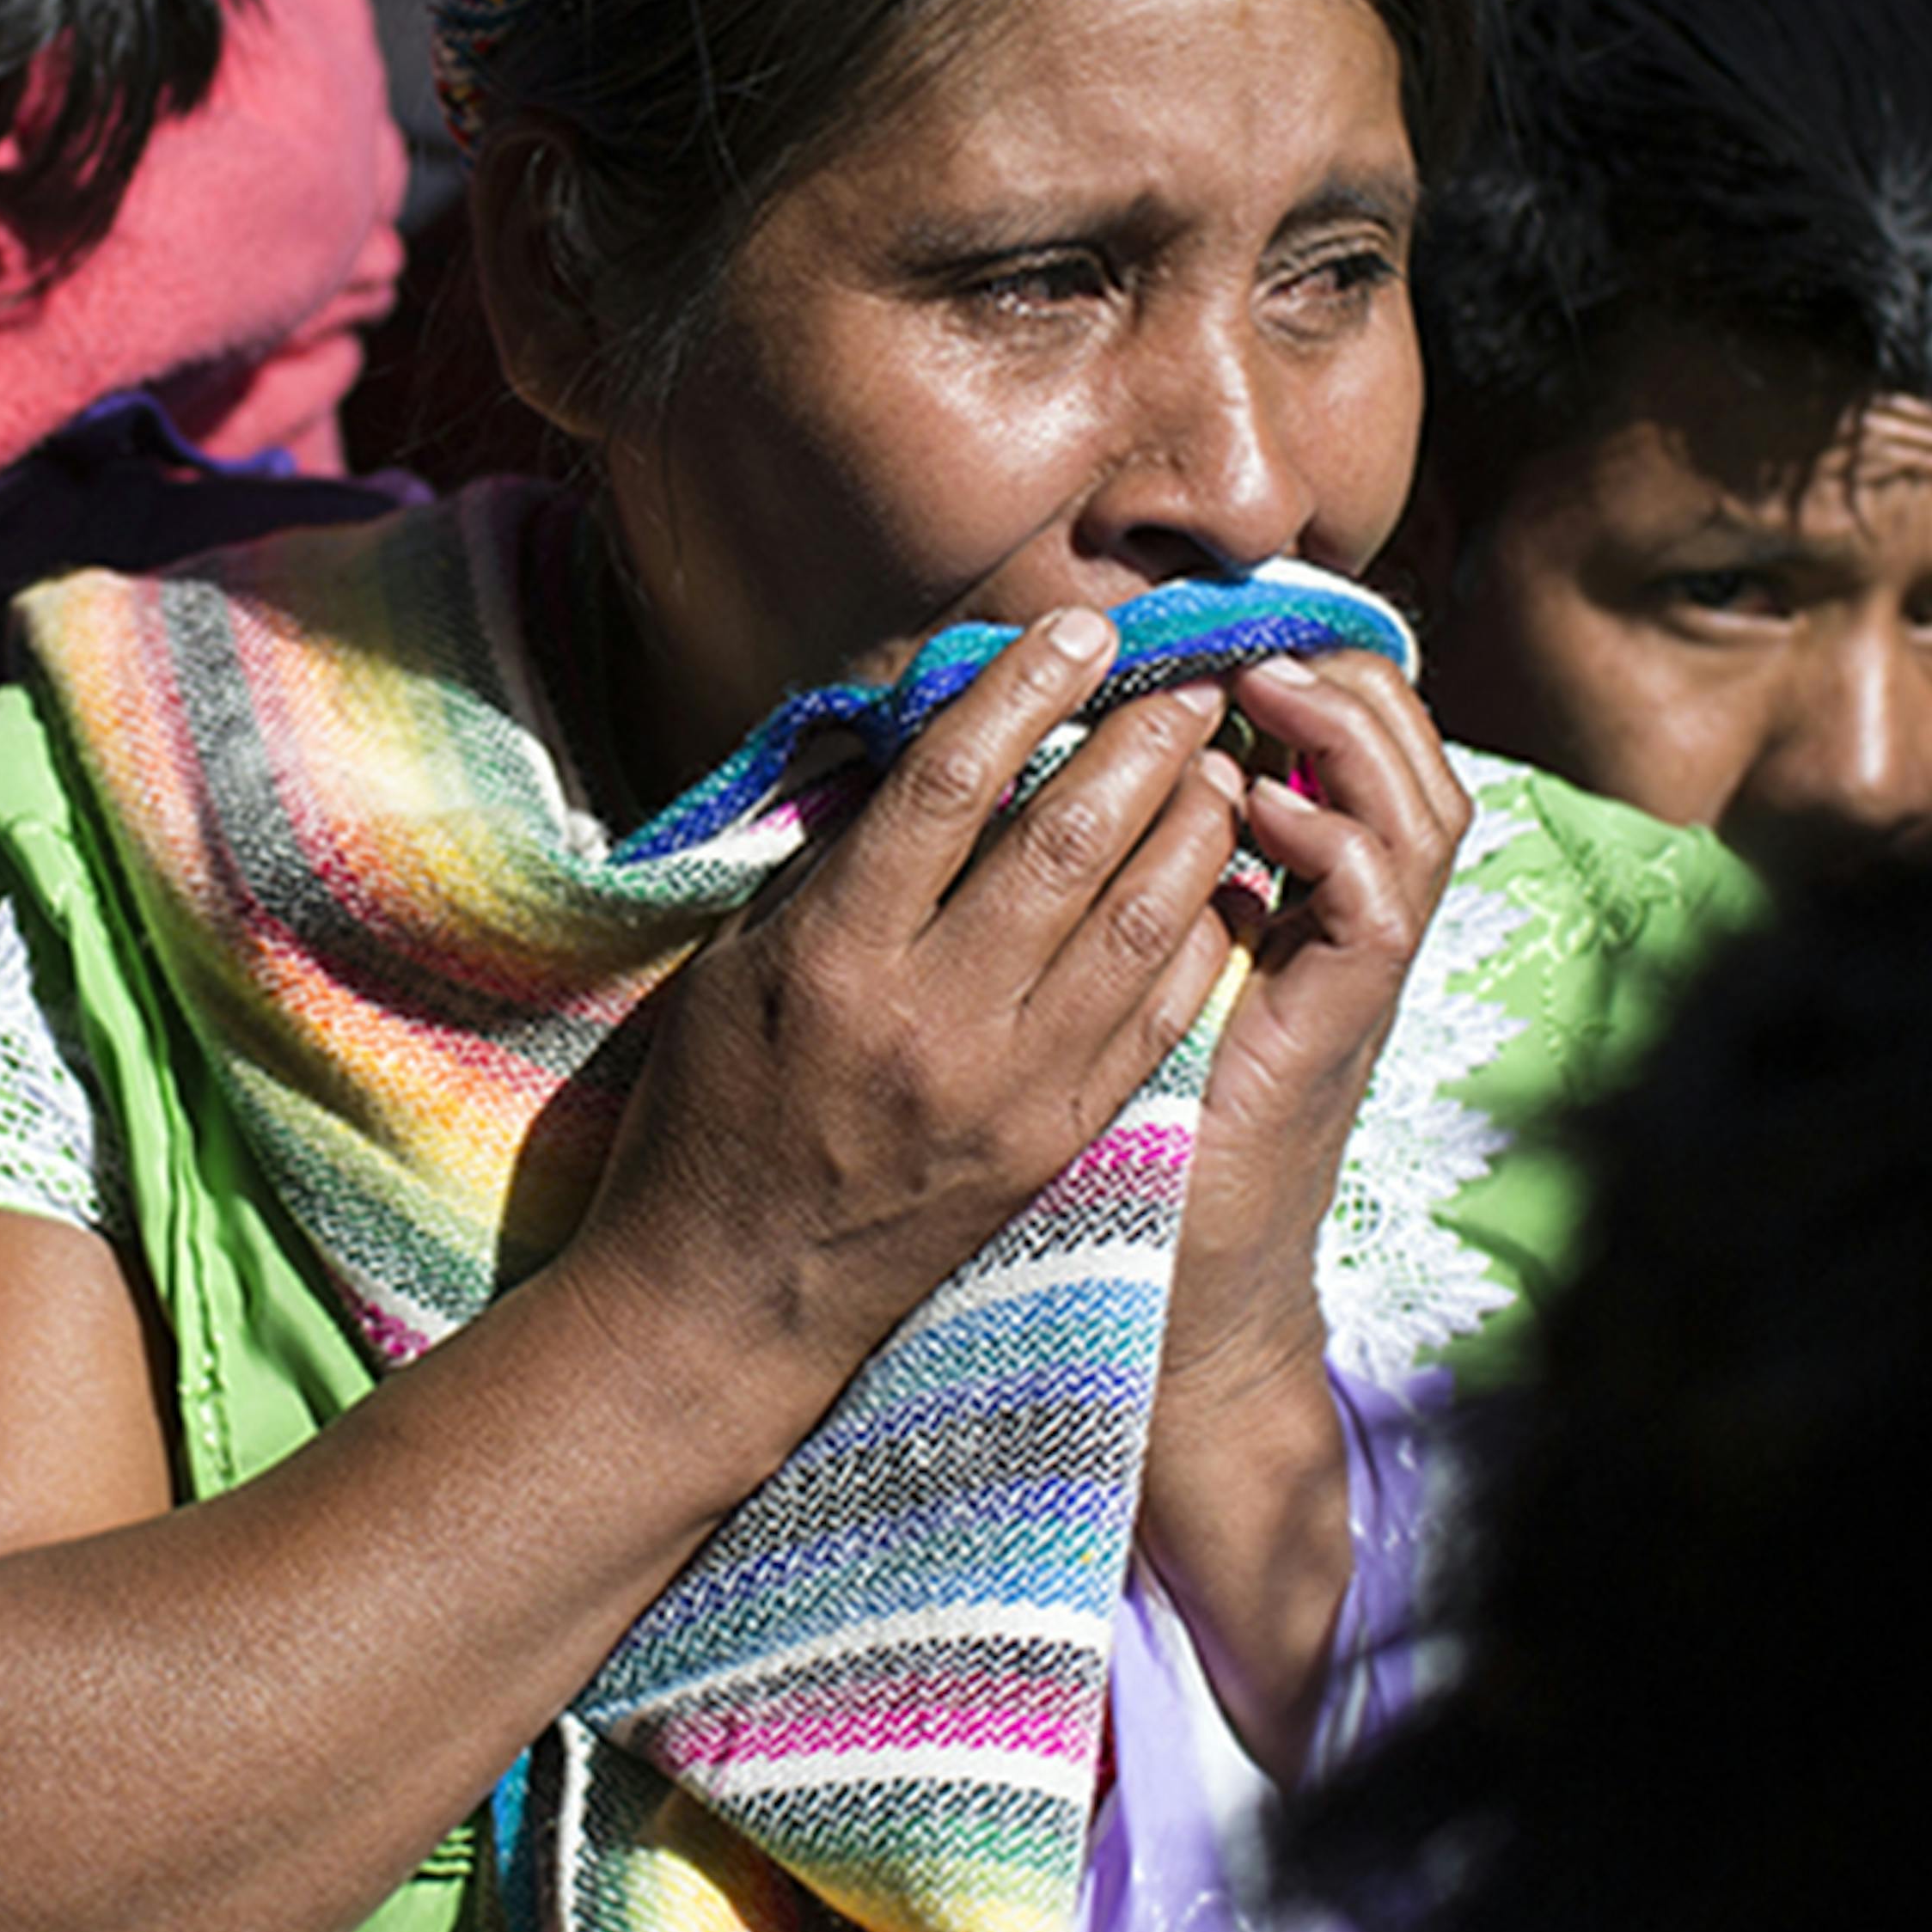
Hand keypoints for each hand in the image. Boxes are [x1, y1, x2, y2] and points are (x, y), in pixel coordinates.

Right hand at [568, 608, 1248, 1442]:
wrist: (733, 1300)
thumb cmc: (713, 1111)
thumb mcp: (734, 966)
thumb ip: (829, 862)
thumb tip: (915, 748)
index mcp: (836, 957)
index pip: (946, 789)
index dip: (1019, 693)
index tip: (1075, 632)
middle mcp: (933, 1017)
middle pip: (1063, 843)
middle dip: (1138, 743)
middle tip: (1185, 680)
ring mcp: (1009, 1087)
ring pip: (1133, 925)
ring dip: (1189, 828)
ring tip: (1219, 761)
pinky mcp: (1056, 1141)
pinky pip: (1153, 1017)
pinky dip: (1193, 934)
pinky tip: (1214, 878)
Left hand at [1166, 651, 1471, 1390]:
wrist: (1175, 1287)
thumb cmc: (1125, 1129)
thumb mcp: (1120, 973)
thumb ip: (1124, 876)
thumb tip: (1045, 760)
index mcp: (1299, 903)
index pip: (1348, 753)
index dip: (1311, 673)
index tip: (1225, 621)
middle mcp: (1347, 929)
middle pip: (1408, 759)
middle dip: (1344, 677)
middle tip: (1254, 633)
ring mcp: (1356, 979)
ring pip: (1422, 812)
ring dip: (1350, 733)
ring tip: (1267, 681)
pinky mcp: (1341, 1030)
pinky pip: (1382, 908)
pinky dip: (1336, 839)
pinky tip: (1266, 807)